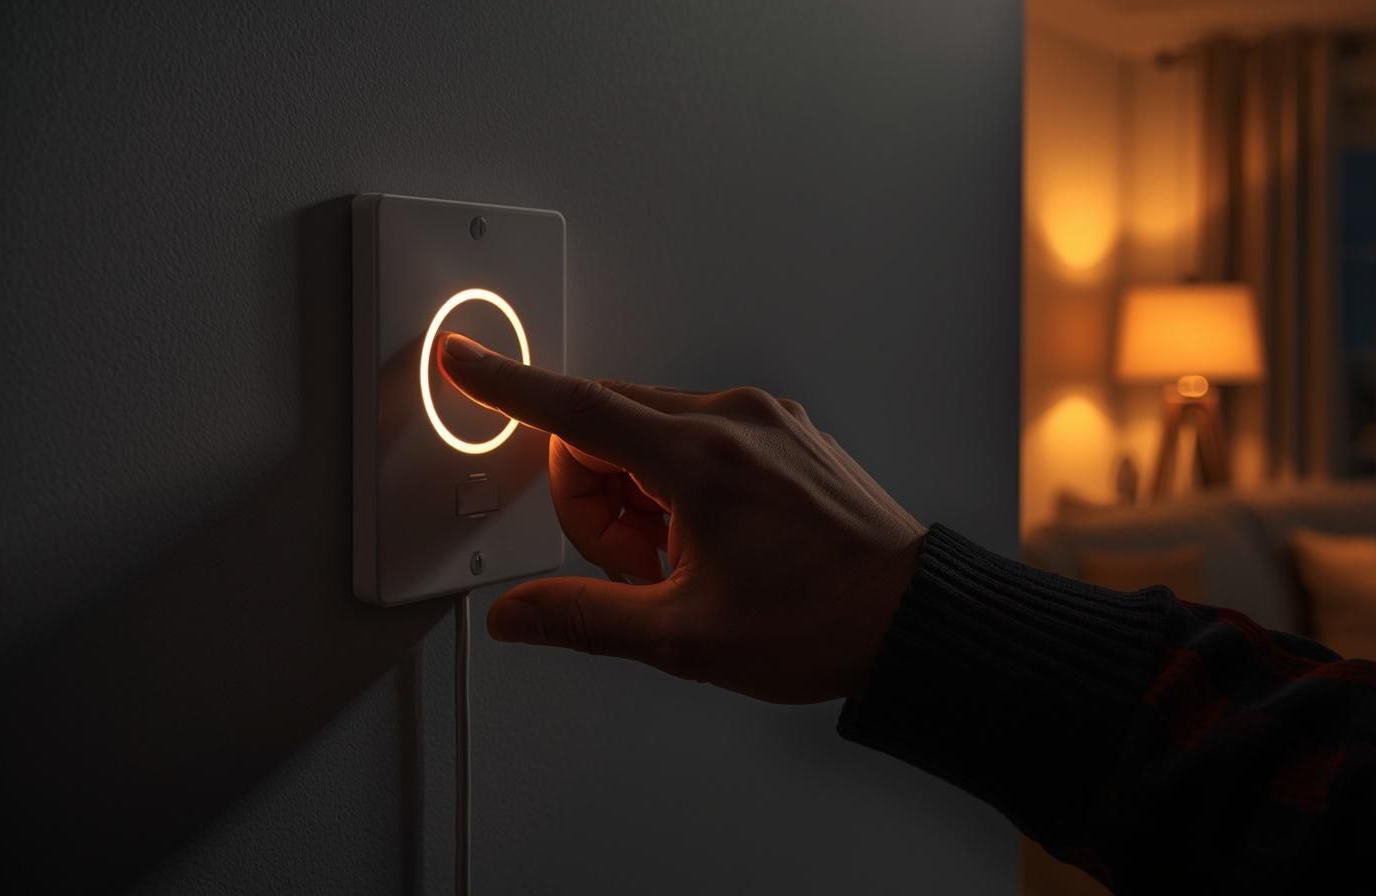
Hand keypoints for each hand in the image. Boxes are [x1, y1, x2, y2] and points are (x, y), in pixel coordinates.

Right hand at [438, 332, 926, 703]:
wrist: (912, 617)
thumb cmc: (824, 621)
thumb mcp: (687, 637)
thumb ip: (586, 618)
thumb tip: (518, 613)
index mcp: (701, 459)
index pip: (576, 408)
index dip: (507, 385)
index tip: (463, 358)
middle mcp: (733, 420)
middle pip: (604, 425)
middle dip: (594, 498)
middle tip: (638, 567)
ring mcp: (763, 421)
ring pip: (647, 431)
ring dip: (638, 495)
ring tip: (683, 562)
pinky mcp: (781, 432)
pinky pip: (694, 436)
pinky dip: (677, 483)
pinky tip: (709, 538)